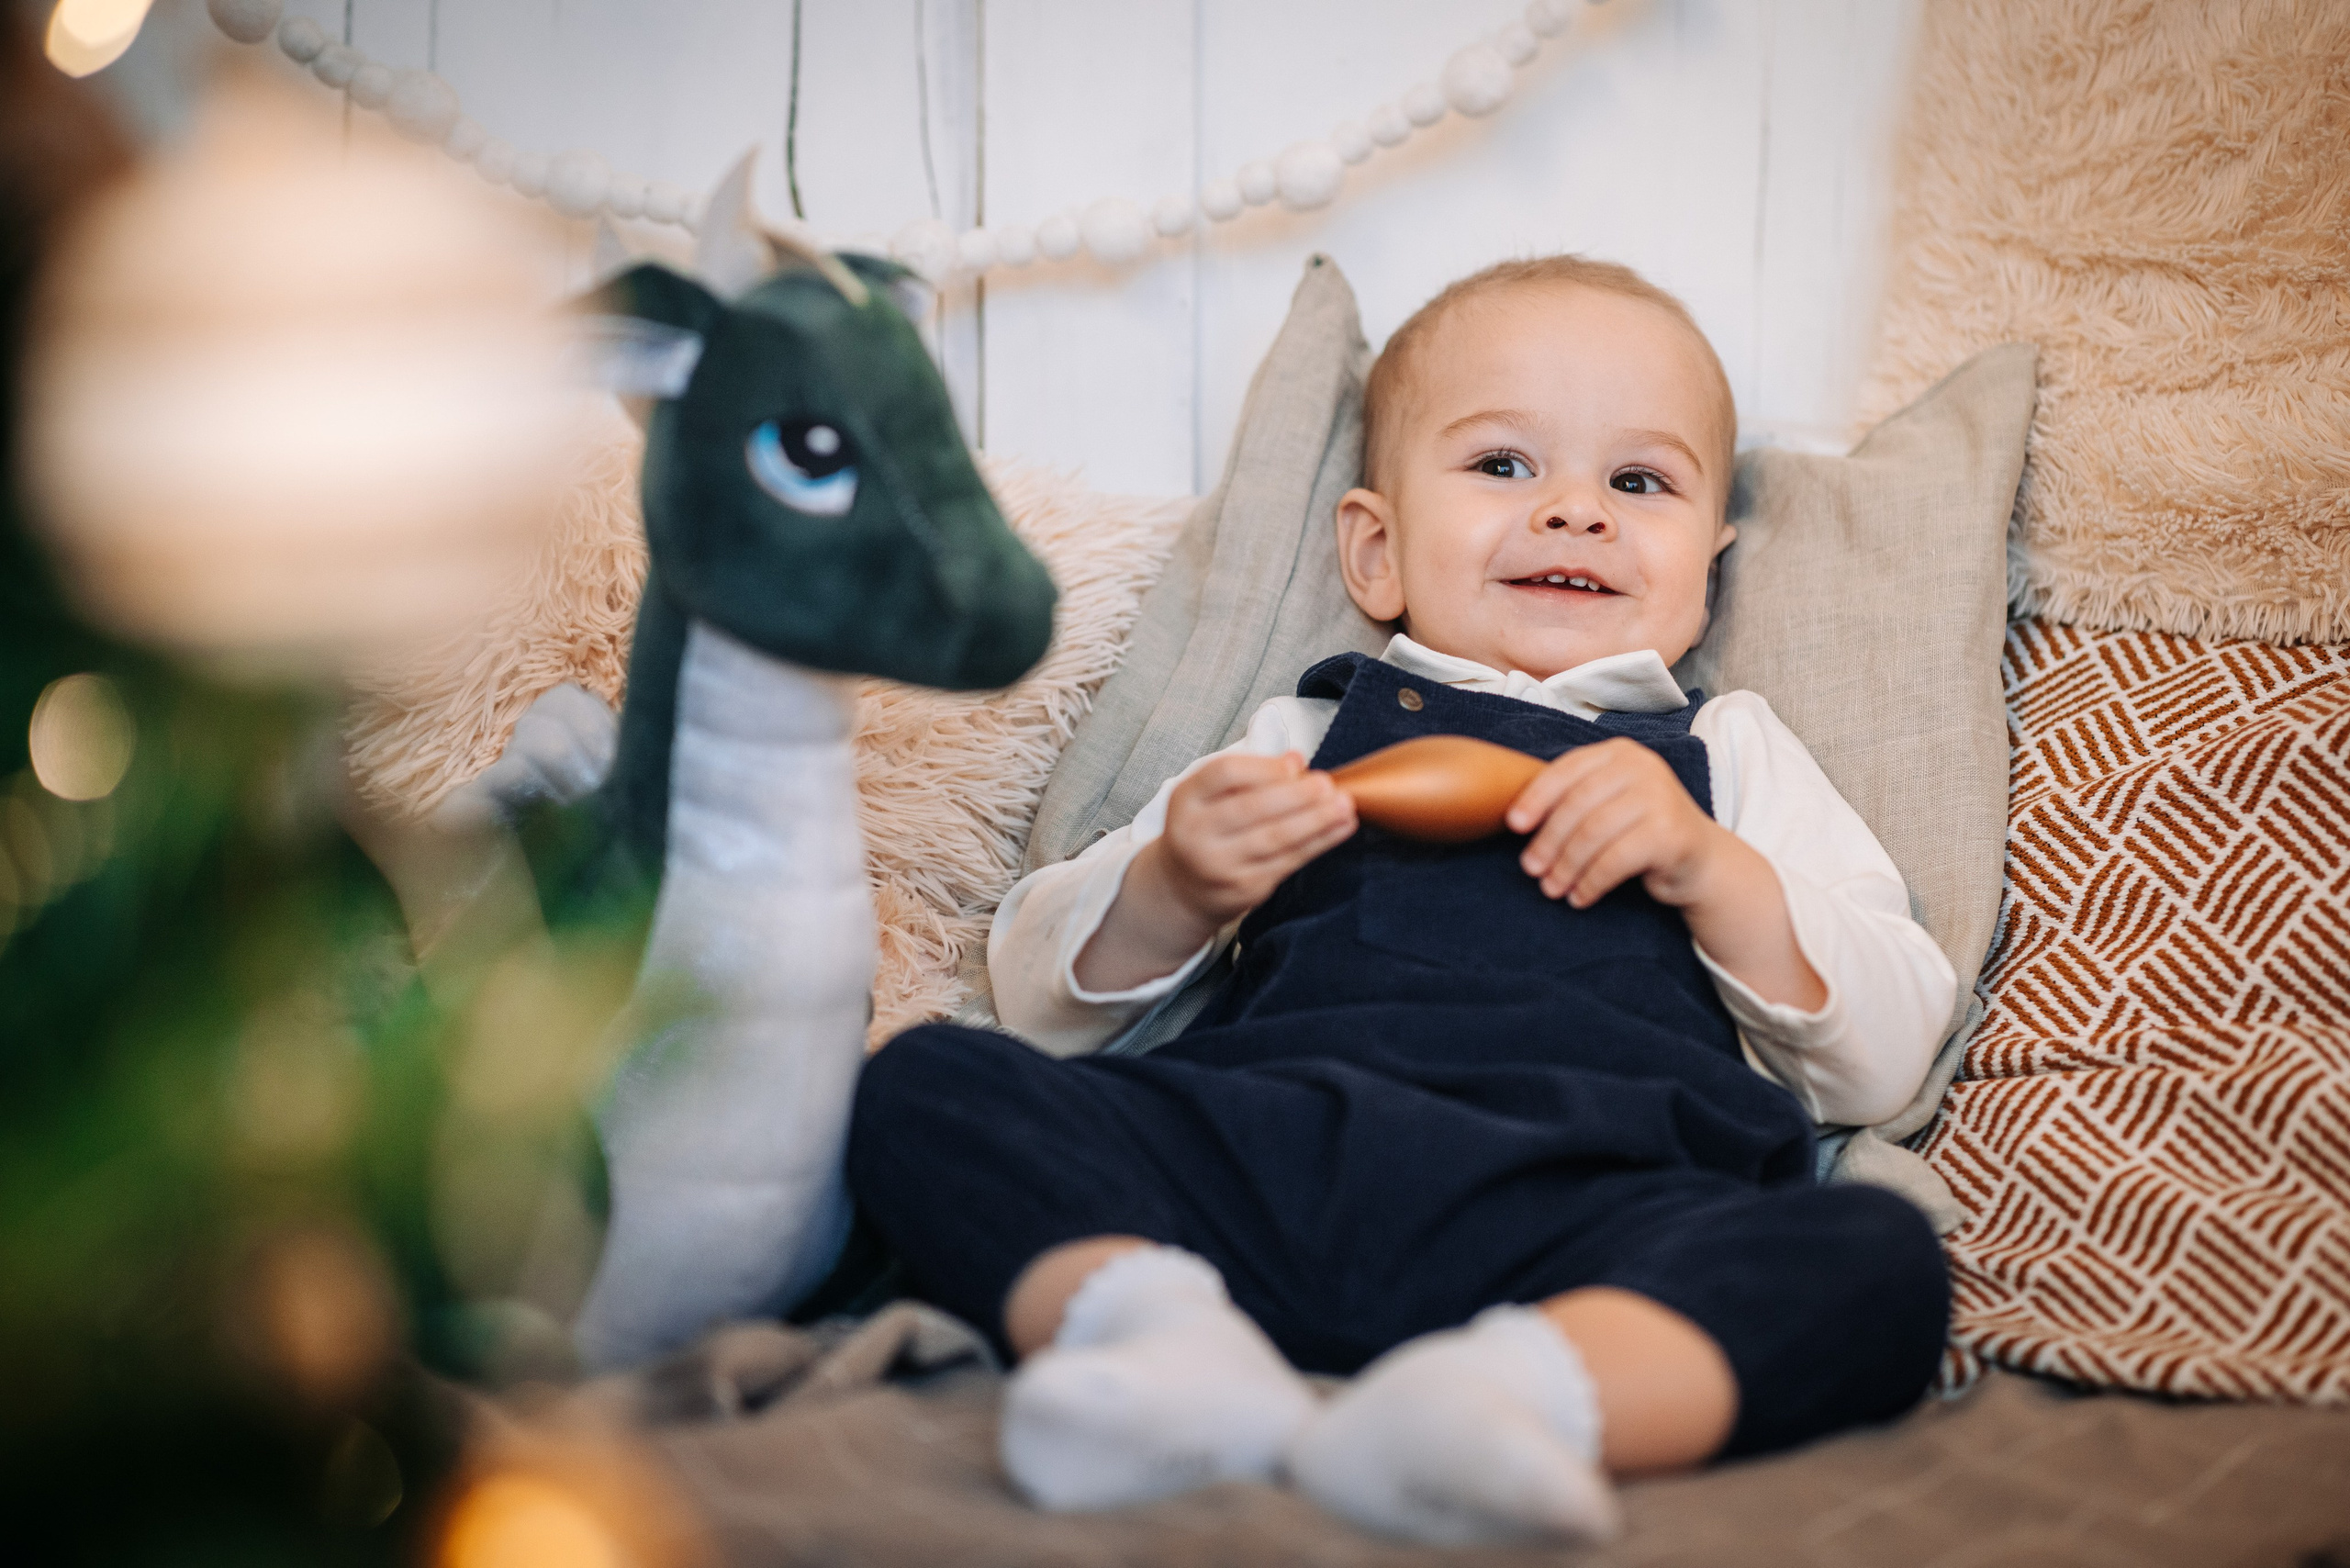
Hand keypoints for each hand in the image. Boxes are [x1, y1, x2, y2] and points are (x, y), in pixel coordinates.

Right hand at [1152, 751, 1357, 926]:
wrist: (1184, 889)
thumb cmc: (1206, 830)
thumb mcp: (1211, 796)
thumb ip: (1250, 774)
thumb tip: (1296, 760)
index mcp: (1187, 799)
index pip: (1224, 774)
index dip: (1264, 767)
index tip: (1295, 764)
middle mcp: (1196, 833)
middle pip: (1252, 807)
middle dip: (1297, 795)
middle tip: (1327, 784)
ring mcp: (1219, 864)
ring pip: (1275, 838)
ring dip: (1316, 820)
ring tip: (1344, 805)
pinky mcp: (1244, 888)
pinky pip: (1288, 862)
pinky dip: (1318, 843)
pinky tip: (1339, 828)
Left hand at [1506, 739, 1825, 1009]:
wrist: (1701, 860)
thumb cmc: (1640, 831)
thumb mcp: (1608, 803)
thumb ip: (1573, 798)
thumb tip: (1515, 819)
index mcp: (1619, 753)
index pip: (1567, 770)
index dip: (1536, 797)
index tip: (1513, 826)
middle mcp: (1643, 768)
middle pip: (1578, 804)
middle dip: (1548, 840)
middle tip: (1530, 870)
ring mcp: (1660, 798)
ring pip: (1593, 834)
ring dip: (1566, 867)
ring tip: (1551, 889)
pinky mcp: (1671, 833)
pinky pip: (1615, 860)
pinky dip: (1591, 882)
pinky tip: (1579, 898)